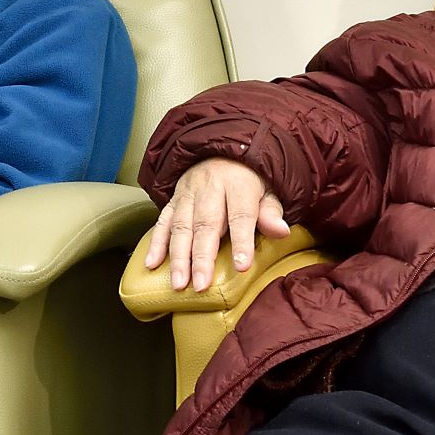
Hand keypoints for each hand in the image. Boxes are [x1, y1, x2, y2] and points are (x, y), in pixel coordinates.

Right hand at [143, 157, 290, 291]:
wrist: (222, 149)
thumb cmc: (248, 179)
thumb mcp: (268, 190)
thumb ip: (271, 212)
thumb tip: (281, 231)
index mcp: (238, 184)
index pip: (240, 215)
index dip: (241, 241)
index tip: (241, 266)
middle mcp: (209, 186)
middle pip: (206, 224)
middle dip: (202, 257)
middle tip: (201, 285)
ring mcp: (188, 193)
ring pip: (181, 226)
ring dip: (178, 257)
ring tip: (179, 283)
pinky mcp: (173, 199)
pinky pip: (162, 221)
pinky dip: (156, 243)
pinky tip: (152, 263)